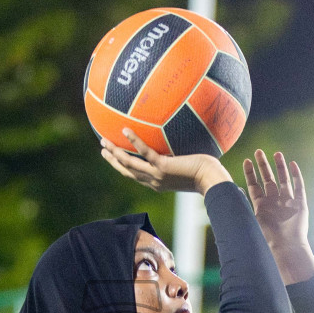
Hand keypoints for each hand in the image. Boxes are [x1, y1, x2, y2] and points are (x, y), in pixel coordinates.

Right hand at [100, 130, 230, 195]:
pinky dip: (133, 141)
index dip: (122, 167)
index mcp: (157, 183)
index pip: (135, 175)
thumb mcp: (188, 167)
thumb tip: (181, 145)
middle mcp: (153, 181)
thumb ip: (180, 159)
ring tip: (104, 141)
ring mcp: (156, 175)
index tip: (113, 157)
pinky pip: (143, 152)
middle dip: (112, 160)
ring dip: (115, 153)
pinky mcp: (162, 166)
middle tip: (102, 149)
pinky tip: (125, 130)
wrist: (211, 180)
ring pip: (129, 164)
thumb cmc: (206, 173)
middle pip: (126, 171)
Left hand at [243, 150, 309, 249]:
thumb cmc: (268, 237)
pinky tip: (292, 164)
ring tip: (276, 153)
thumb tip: (232, 192)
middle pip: (268, 179)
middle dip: (263, 165)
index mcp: (261, 206)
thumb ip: (243, 205)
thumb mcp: (251, 219)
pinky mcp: (300, 204)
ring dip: (280, 167)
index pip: (254, 185)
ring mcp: (287, 202)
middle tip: (258, 151)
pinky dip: (296, 175)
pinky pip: (299, 187)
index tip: (247, 161)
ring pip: (283, 180)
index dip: (250, 173)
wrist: (286, 246)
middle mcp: (274, 202)